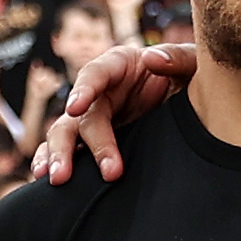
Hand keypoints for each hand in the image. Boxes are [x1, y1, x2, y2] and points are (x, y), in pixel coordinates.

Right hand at [32, 38, 200, 183]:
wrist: (196, 110)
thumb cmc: (192, 79)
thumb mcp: (193, 65)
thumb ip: (177, 58)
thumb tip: (152, 59)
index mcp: (120, 65)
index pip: (96, 73)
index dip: (84, 89)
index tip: (76, 107)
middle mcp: (101, 92)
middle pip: (79, 116)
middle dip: (75, 143)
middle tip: (84, 172)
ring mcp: (95, 119)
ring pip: (65, 135)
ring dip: (58, 156)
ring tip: (57, 180)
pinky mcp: (94, 142)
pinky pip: (68, 152)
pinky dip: (52, 162)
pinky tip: (44, 182)